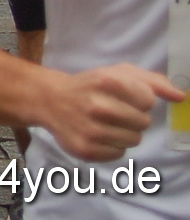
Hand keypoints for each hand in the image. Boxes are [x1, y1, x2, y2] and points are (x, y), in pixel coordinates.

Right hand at [39, 65, 183, 162]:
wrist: (50, 100)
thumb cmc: (90, 85)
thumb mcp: (117, 73)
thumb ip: (153, 81)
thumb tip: (181, 96)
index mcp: (107, 80)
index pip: (148, 100)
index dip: (139, 99)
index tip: (123, 97)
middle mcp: (98, 105)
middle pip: (144, 123)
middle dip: (133, 117)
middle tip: (114, 111)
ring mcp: (91, 129)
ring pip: (133, 140)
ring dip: (124, 132)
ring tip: (106, 123)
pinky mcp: (85, 149)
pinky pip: (119, 154)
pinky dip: (112, 146)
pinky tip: (97, 134)